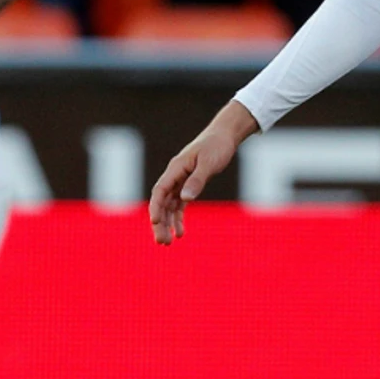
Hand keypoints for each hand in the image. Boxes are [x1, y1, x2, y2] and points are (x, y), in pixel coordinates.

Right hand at [149, 102, 258, 242]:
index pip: (160, 191)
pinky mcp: (188, 184)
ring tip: (168, 242)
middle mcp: (174, 176)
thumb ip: (197, 180)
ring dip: (167, 224)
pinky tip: (180, 232)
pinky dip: (178, 218)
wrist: (224, 136)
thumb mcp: (209, 163)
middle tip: (162, 242)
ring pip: (169, 206)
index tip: (155, 223)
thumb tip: (186, 198)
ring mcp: (180, 181)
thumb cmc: (217, 146)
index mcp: (175, 168)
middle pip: (161, 202)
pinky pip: (179, 204)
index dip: (156, 207)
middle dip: (160, 223)